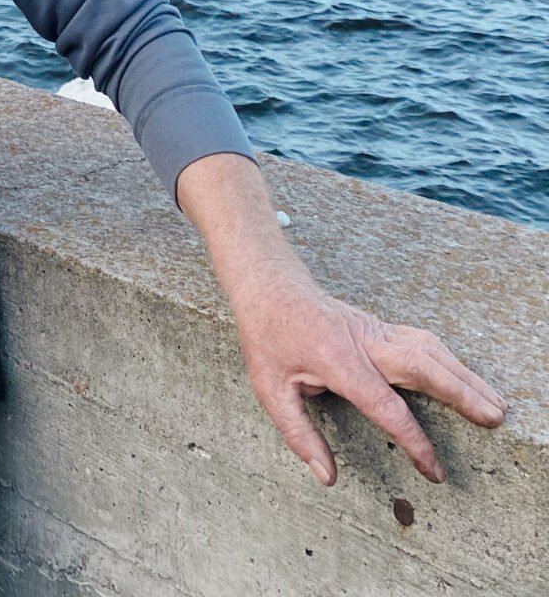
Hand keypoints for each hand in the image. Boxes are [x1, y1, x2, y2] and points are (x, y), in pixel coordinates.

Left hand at [231, 273, 507, 485]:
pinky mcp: (379, 327)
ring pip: (429, 350)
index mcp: (339, 362)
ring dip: (464, 375)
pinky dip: (449, 358)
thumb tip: (328, 477)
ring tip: (494, 403)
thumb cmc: (268, 338)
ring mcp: (375, 331)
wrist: (269, 285)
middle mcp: (365, 343)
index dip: (414, 442)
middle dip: (461, 393)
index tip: (434, 471)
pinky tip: (465, 375)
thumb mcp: (270, 389)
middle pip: (422, 368)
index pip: (386, 407)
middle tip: (493, 419)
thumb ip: (300, 435)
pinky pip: (421, 341)